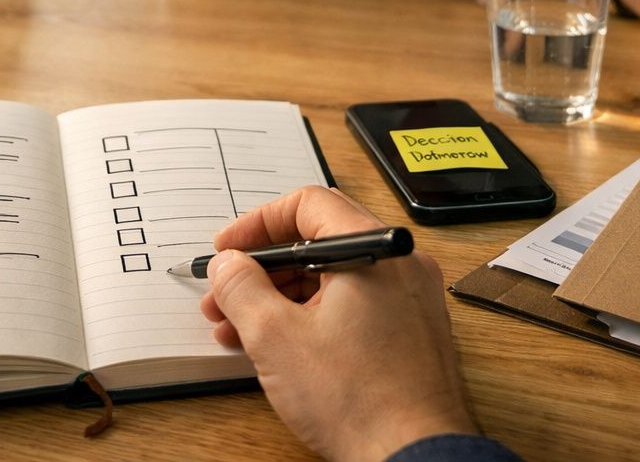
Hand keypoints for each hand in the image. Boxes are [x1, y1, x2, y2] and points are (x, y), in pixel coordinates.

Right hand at [201, 186, 477, 461]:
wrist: (416, 457)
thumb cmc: (357, 400)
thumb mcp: (276, 338)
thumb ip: (241, 288)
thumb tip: (227, 264)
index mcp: (374, 250)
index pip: (309, 204)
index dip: (257, 223)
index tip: (227, 250)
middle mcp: (400, 265)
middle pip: (319, 243)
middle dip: (262, 269)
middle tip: (223, 296)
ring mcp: (410, 300)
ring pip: (334, 279)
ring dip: (280, 297)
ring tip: (237, 331)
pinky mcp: (410, 333)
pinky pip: (354, 307)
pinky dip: (312, 317)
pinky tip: (277, 348)